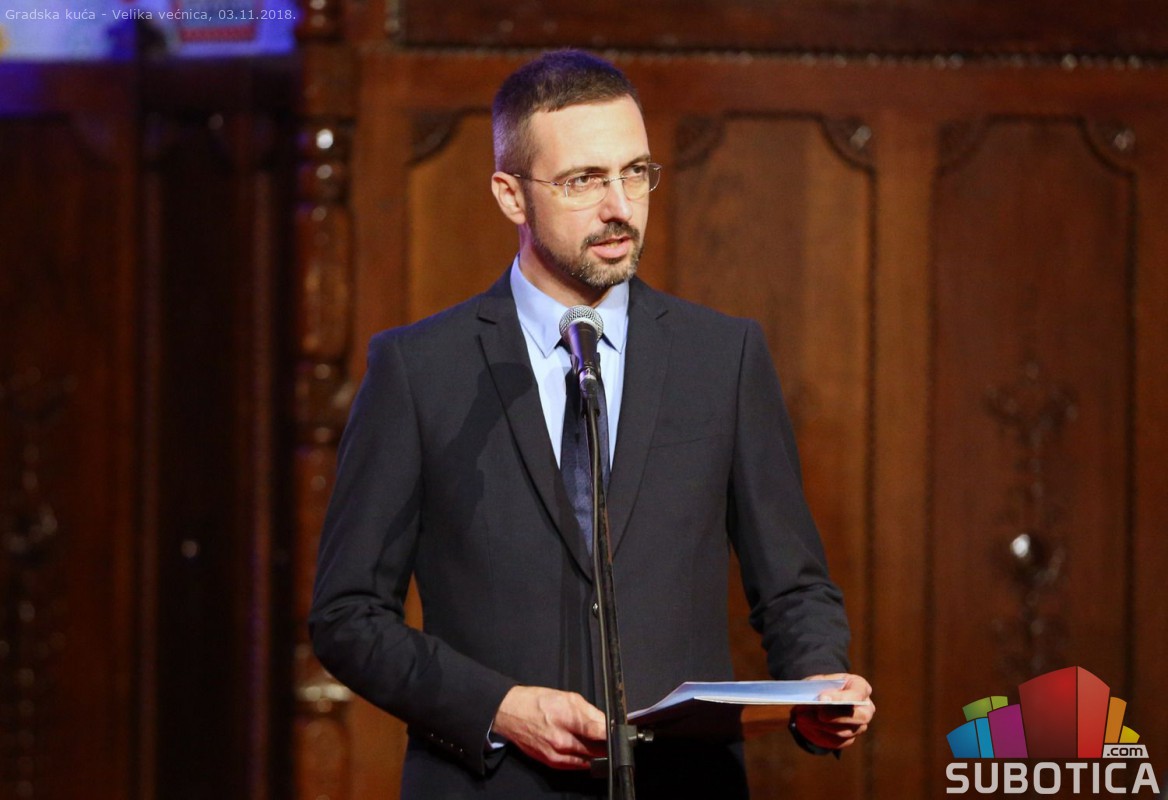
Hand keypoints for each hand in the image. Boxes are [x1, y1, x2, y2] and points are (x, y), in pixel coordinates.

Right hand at [492, 685, 607, 769]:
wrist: (510, 713)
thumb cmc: (537, 702)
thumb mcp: (567, 697)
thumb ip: (590, 712)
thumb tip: (608, 723)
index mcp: (568, 717)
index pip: (600, 731)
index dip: (614, 733)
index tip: (621, 733)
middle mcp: (562, 739)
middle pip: (597, 748)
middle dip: (607, 744)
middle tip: (613, 738)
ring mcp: (556, 754)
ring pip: (589, 759)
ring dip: (598, 754)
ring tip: (601, 745)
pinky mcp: (551, 762)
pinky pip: (576, 766)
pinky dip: (585, 761)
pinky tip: (588, 754)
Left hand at [790, 673, 874, 750]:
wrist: (817, 701)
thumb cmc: (821, 687)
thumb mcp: (818, 682)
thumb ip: (819, 689)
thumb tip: (817, 701)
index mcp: (860, 687)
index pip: (857, 694)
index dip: (841, 698)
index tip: (822, 699)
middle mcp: (866, 707)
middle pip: (859, 717)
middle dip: (836, 716)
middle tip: (818, 714)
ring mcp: (860, 725)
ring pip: (845, 731)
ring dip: (822, 726)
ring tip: (803, 718)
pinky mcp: (850, 738)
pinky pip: (837, 742)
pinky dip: (820, 735)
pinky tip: (807, 726)